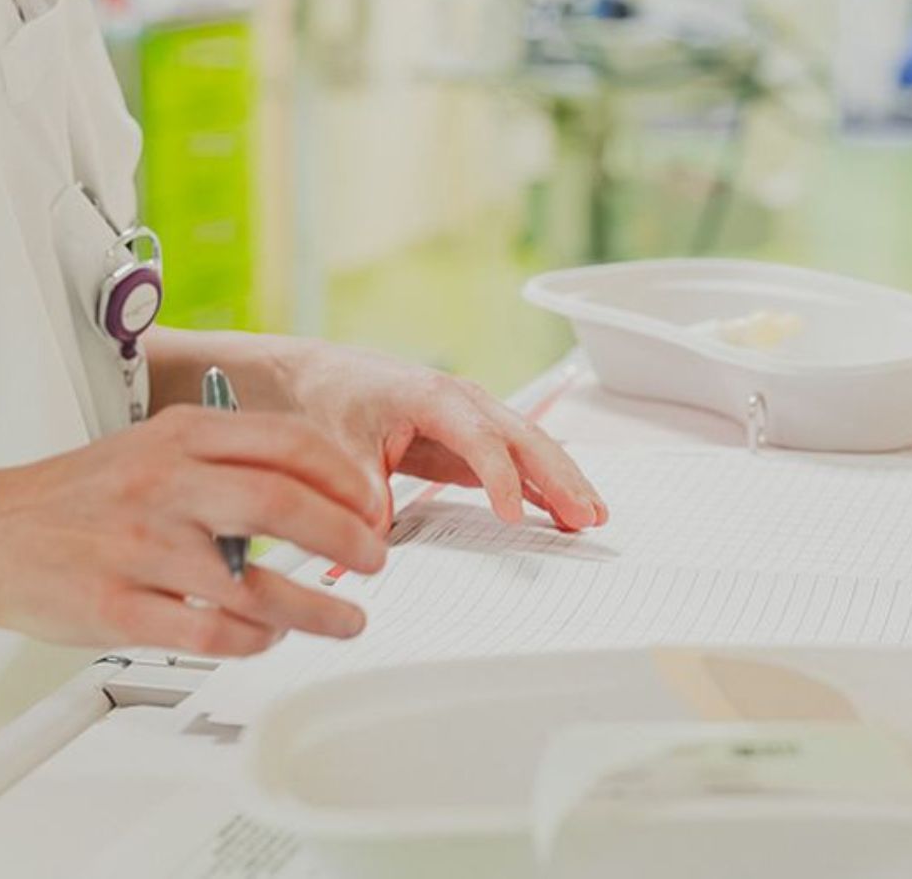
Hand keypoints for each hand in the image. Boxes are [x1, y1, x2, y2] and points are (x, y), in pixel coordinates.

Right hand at [0, 408, 389, 657]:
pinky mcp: (119, 609)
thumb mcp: (149, 445)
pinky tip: (268, 639)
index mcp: (177, 435)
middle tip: (376, 560)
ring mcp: (140, 548)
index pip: (286, 444)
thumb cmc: (73, 495)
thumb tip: (311, 483)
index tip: (372, 504)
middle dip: (348, 537)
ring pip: (254, 584)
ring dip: (316, 608)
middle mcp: (163, 484)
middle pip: (283, 504)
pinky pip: (211, 633)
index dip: (344, 478)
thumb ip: (221, 455)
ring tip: (346, 619)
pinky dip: (254, 641)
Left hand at [282, 343, 608, 533]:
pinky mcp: (469, 442)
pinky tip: (565, 512)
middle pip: (523, 438)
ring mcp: (471, 420)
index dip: (500, 478)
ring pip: (529, 449)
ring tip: (593, 517)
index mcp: (432, 395)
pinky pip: (515, 463)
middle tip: (586, 516)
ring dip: (563, 481)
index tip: (514, 516)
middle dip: (558, 476)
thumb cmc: (332, 398)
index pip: (479, 438)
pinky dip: (542, 487)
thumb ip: (361, 488)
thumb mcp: (337, 445)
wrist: (318, 377)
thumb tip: (374, 535)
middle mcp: (463, 401)